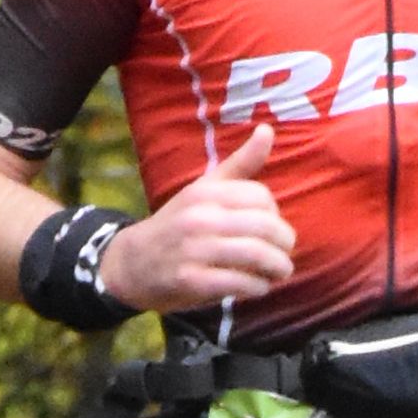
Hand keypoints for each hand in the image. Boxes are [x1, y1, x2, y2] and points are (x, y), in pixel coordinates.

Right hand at [99, 122, 295, 313]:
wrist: (133, 262)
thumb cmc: (178, 223)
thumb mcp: (204, 189)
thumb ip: (240, 164)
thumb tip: (268, 129)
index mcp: (205, 192)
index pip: (261, 197)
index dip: (276, 215)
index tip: (272, 229)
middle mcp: (199, 217)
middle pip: (265, 226)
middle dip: (285, 244)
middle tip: (285, 255)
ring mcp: (194, 249)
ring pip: (256, 255)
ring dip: (278, 268)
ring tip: (279, 272)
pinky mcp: (191, 280)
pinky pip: (240, 283)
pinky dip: (258, 287)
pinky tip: (258, 287)